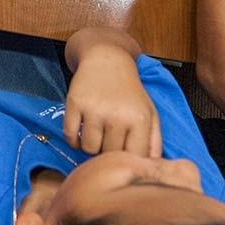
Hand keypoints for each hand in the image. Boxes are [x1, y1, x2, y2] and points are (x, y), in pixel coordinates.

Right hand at [64, 35, 160, 156]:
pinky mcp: (74, 103)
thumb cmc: (130, 91)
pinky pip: (70, 136)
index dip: (128, 158)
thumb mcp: (149, 111)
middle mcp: (117, 115)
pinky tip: (81, 132)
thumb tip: (152, 164)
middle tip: (109, 139)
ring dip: (91, 146)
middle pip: (109, 154)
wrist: (107, 60)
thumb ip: (154, 139)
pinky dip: (73, 140)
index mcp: (139, 119)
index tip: (124, 152)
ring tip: (96, 134)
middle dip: (108, 151)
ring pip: (89, 148)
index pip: (134, 156)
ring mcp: (94, 109)